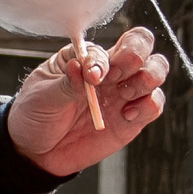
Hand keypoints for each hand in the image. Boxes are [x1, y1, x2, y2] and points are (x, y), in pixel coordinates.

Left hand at [6, 29, 169, 176]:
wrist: (36, 151)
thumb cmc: (36, 113)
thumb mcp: (43, 95)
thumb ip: (67, 82)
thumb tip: (83, 67)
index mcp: (88, 56)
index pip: (109, 43)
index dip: (104, 59)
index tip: (91, 76)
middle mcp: (111, 70)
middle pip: (143, 45)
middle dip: (136, 57)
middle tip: (117, 78)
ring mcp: (124, 93)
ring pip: (156, 70)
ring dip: (147, 78)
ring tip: (124, 94)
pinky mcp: (132, 119)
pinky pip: (154, 105)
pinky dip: (149, 106)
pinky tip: (126, 115)